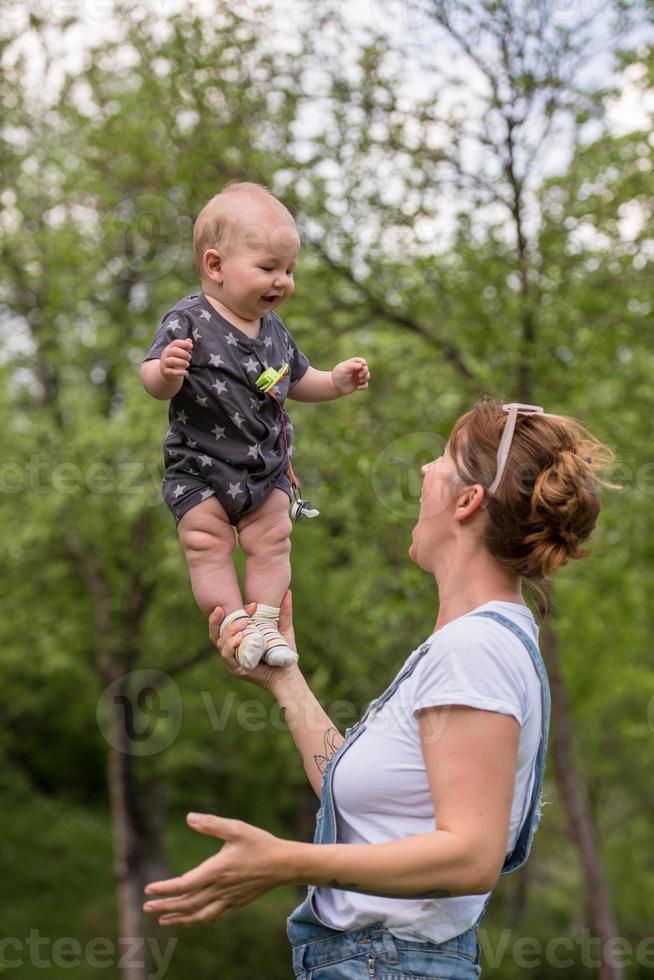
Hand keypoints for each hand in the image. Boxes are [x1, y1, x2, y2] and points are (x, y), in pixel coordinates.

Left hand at [143, 813, 291, 925]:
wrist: (284, 864)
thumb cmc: (260, 843)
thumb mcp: (236, 829)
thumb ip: (211, 824)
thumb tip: (189, 818)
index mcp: (217, 870)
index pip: (184, 884)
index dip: (165, 889)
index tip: (148, 889)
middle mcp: (220, 889)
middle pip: (187, 903)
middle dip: (165, 907)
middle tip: (147, 906)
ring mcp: (228, 899)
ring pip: (198, 915)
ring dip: (178, 918)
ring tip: (162, 919)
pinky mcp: (235, 904)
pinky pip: (212, 917)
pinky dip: (197, 921)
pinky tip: (190, 920)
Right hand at [160, 338, 192, 377]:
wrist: (168, 372)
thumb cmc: (177, 360)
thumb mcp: (181, 353)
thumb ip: (185, 347)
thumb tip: (189, 340)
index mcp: (170, 348)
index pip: (175, 343)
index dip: (184, 343)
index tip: (191, 346)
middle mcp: (166, 354)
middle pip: (173, 351)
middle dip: (183, 353)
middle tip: (189, 358)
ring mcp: (164, 363)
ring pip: (172, 361)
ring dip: (182, 362)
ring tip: (187, 364)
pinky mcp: (165, 372)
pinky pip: (172, 372)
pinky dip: (179, 372)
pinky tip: (186, 372)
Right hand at [209, 590, 298, 693]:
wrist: (289, 675)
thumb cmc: (284, 652)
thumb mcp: (283, 628)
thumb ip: (283, 612)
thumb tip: (287, 591)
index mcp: (238, 638)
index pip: (225, 623)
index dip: (232, 611)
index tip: (251, 604)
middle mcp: (232, 649)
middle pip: (215, 632)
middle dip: (216, 619)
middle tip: (223, 608)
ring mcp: (233, 659)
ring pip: (220, 642)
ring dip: (229, 630)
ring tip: (243, 623)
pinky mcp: (236, 669)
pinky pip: (227, 655)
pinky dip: (231, 645)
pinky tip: (239, 637)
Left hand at [331, 357, 369, 395]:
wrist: (335, 386)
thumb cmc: (338, 375)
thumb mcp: (343, 369)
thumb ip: (352, 365)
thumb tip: (361, 365)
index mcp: (352, 364)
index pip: (361, 361)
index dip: (363, 362)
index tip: (362, 366)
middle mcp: (357, 370)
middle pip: (366, 368)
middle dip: (364, 372)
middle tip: (359, 376)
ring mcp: (358, 377)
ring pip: (367, 376)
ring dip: (365, 378)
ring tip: (359, 381)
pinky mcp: (359, 384)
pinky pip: (366, 385)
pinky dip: (364, 386)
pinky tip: (358, 388)